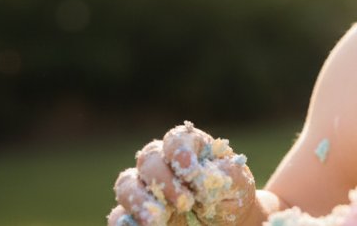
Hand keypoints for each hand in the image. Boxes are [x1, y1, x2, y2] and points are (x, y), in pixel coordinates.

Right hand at [107, 121, 263, 225]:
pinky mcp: (138, 215)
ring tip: (157, 219)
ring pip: (126, 184)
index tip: (190, 170)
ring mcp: (147, 189)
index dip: (179, 151)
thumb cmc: (231, 195)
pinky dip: (124, 222)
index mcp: (189, 147)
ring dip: (138, 200)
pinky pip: (119, 217)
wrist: (226, 224)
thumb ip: (224, 175)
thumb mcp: (238, 183)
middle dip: (163, 181)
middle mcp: (163, 164)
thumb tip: (198, 178)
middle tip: (185, 202)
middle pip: (148, 160)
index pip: (176, 139)